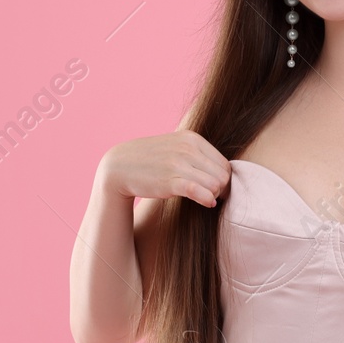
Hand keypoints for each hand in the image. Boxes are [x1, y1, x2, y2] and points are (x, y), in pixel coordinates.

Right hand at [96, 130, 230, 207]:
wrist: (119, 167)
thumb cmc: (151, 161)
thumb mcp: (175, 148)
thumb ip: (197, 155)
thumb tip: (224, 173)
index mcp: (192, 139)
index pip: (223, 163)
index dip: (223, 179)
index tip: (215, 189)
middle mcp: (188, 148)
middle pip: (222, 175)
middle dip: (220, 189)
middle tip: (210, 196)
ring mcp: (179, 164)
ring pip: (215, 185)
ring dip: (213, 196)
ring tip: (203, 199)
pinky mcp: (170, 181)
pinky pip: (200, 192)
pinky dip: (207, 200)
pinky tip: (206, 204)